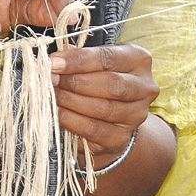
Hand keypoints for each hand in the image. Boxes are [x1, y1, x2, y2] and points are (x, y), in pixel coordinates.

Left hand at [50, 41, 157, 156]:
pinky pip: (95, 129)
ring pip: (103, 108)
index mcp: (139, 60)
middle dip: (76, 81)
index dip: (79, 60)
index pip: (108, 58)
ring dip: (72, 101)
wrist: (112, 120)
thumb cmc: (99, 82)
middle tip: (51, 80)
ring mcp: (136, 115)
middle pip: (111, 83)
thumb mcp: (93, 64)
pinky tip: (58, 113)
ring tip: (53, 95)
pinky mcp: (122, 138)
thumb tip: (54, 61)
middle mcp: (144, 87)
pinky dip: (73, 121)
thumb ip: (77, 59)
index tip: (53, 62)